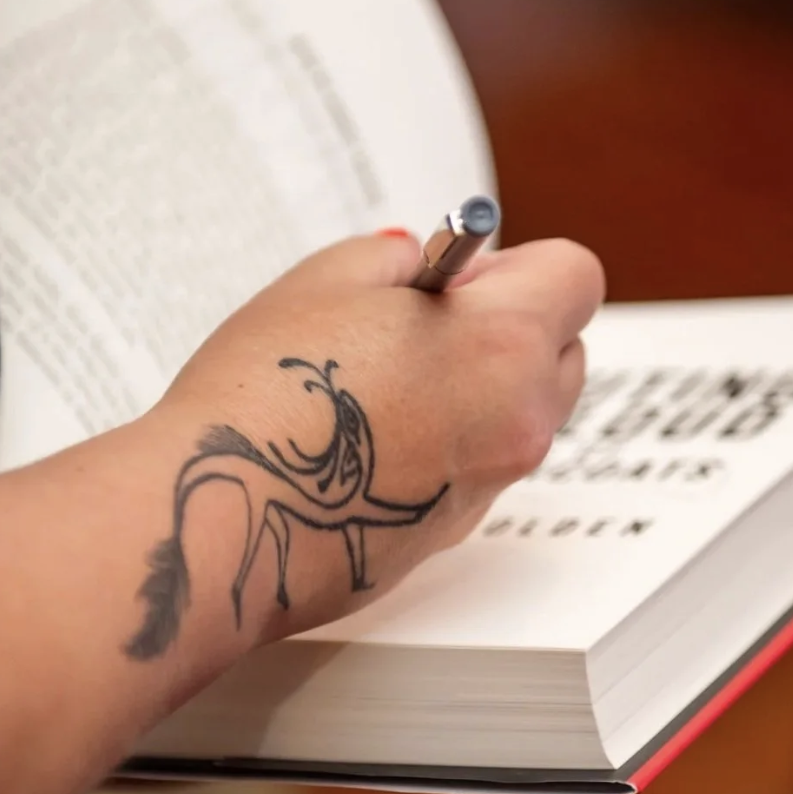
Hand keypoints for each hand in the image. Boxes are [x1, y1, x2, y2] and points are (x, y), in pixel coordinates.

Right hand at [143, 230, 603, 648]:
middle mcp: (519, 420)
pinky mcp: (452, 535)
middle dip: (509, 326)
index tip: (454, 276)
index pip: (574, 276)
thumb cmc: (262, 396)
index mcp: (503, 342)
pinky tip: (367, 438)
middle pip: (563, 351)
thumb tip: (428, 267)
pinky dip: (444, 444)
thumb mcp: (324, 280)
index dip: (514, 264)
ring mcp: (489, 486)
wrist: (218, 521)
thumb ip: (399, 258)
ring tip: (383, 384)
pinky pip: (474, 468)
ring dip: (476, 388)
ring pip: (518, 415)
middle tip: (422, 325)